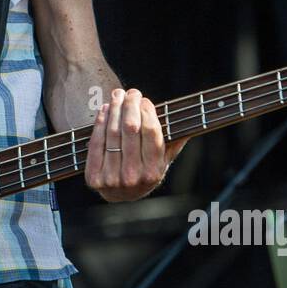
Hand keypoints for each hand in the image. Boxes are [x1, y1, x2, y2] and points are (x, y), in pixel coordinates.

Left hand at [85, 87, 187, 202]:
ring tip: (117, 95)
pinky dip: (100, 123)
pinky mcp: (94, 177)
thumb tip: (192, 121)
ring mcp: (112, 178)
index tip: (144, 100)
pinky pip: (96, 143)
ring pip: (112, 133)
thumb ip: (174, 141)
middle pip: (131, 129)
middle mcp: (133, 176)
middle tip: (130, 92)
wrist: (120, 195)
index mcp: (153, 172)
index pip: (151, 132)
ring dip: (114, 109)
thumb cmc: (145, 170)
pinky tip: (104, 110)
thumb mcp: (163, 161)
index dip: (147, 112)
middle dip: (130, 105)